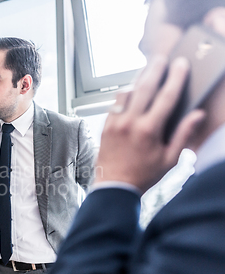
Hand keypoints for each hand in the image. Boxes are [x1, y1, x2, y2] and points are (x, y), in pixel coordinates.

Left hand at [94, 55, 205, 192]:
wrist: (113, 187)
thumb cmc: (143, 175)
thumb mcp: (170, 159)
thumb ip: (184, 135)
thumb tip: (197, 115)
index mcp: (149, 130)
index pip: (166, 97)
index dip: (176, 77)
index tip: (181, 64)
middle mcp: (130, 123)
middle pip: (144, 87)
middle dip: (155, 69)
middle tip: (162, 58)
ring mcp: (115, 123)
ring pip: (127, 92)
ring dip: (138, 78)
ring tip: (147, 68)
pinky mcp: (105, 126)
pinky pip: (115, 103)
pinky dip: (125, 93)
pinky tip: (131, 88)